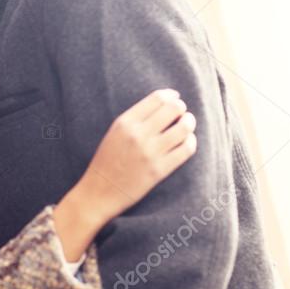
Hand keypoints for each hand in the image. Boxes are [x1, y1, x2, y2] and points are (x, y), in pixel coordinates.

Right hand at [52, 88, 196, 261]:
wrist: (99, 192)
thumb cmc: (107, 161)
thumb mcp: (115, 133)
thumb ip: (136, 119)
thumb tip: (165, 104)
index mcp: (125, 122)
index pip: (157, 99)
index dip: (171, 96)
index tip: (175, 98)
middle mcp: (138, 134)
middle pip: (173, 109)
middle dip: (181, 108)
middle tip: (181, 113)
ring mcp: (150, 152)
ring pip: (184, 127)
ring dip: (189, 123)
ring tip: (187, 125)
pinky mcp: (160, 170)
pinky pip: (186, 149)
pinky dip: (190, 142)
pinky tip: (186, 142)